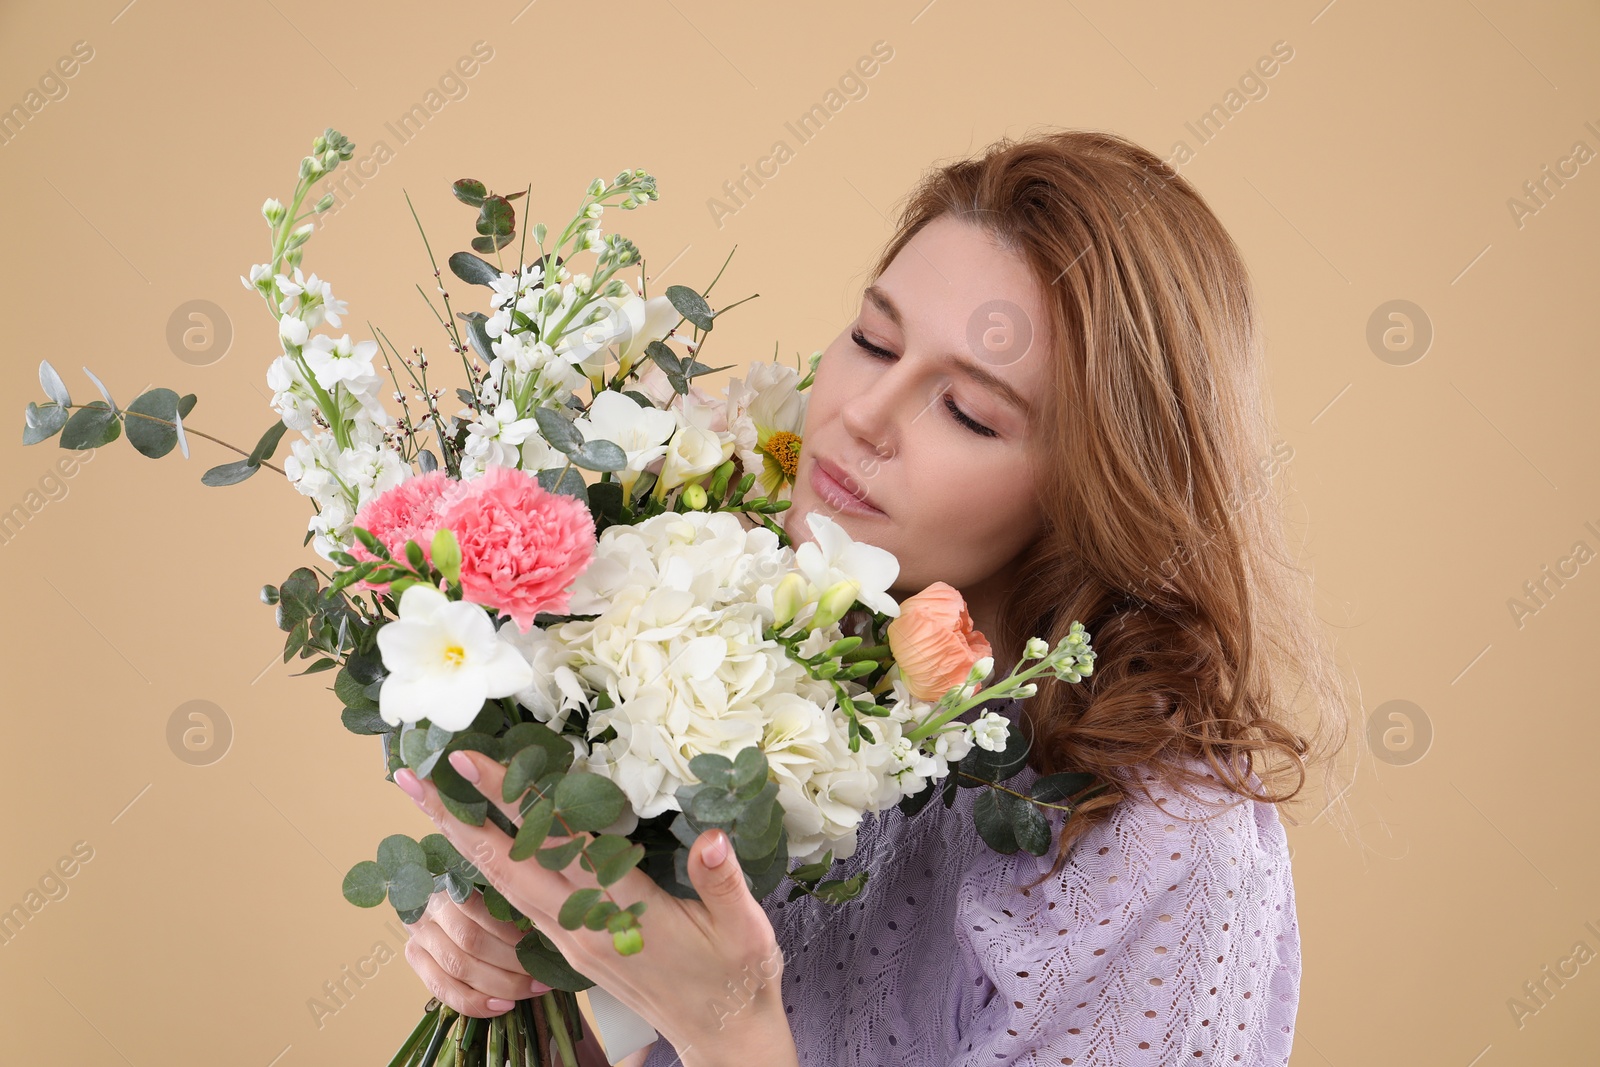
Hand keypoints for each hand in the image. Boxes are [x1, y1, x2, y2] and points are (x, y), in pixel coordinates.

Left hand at [394, 751, 799, 1066]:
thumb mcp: (744, 929)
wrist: (722, 1035)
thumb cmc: (737, 977)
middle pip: (503, 865)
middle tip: (408, 778)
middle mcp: (580, 926)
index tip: (470, 762)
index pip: (554, 844)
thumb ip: (722, 881)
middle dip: (455, 818)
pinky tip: (477, 844)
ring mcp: (569, 938)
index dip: (512, 799)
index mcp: (619, 914)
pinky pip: (517, 899)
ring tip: (430, 802)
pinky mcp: (570, 945)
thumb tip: (711, 838)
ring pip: (502, 883)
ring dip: (462, 841)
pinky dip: (489, 865)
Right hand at [403, 886, 550, 1017]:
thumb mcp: (492, 885)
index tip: (546, 948)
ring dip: (501, 984)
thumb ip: (510, 901)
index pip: (485, 912)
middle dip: (514, 963)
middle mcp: (430, 908)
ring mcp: (418, 934)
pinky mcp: (414, 958)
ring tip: (533, 989)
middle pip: (473, 941)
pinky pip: (442, 989)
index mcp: (452, 881)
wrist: (435, 895)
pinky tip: (504, 1006)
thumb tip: (547, 928)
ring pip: (460, 967)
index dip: (516, 935)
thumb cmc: (477, 891)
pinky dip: (475, 1003)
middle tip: (545, 974)